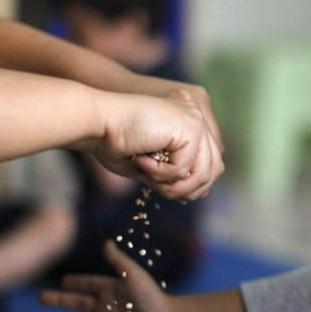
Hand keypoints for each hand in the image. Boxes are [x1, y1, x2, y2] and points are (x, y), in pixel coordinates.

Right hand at [39, 241, 176, 311]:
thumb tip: (106, 242)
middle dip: (59, 302)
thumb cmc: (153, 298)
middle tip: (41, 298)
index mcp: (112, 290)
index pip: (89, 285)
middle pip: (77, 305)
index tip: (62, 280)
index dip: (76, 283)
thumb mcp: (133, 276)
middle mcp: (107, 308)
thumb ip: (118, 261)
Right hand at [89, 89, 224, 201]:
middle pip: (214, 169)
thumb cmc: (114, 142)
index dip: (193, 184)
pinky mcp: (190, 127)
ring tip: (149, 178)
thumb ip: (176, 175)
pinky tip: (142, 161)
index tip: (168, 190)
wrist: (96, 122)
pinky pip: (184, 169)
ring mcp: (195, 121)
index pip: (211, 163)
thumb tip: (201, 193)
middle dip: (187, 189)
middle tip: (158, 187)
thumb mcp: (153, 164)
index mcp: (190, 123)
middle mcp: (197, 118)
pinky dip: (161, 174)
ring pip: (203, 173)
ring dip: (174, 186)